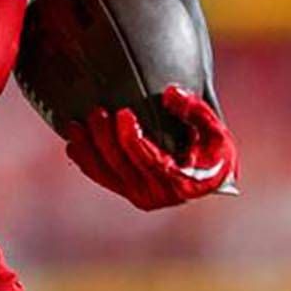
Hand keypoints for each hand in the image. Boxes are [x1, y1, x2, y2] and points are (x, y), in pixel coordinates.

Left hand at [63, 85, 237, 210]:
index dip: (132, 138)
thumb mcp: (216, 131)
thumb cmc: (213, 153)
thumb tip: (171, 94)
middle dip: (105, 138)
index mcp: (180, 181)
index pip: (149, 160)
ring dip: (89, 149)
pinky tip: (74, 145)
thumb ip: (196, 111)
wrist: (210, 178)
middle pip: (122, 165)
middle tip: (96, 112)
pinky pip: (104, 178)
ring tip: (76, 126)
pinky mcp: (130, 193)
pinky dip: (87, 163)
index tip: (123, 112)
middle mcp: (157, 194)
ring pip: (108, 173)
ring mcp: (141, 196)